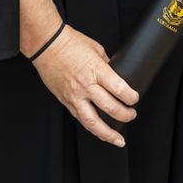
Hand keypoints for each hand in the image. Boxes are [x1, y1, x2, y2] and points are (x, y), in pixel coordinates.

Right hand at [33, 25, 138, 146]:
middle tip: (132, 115)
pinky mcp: (65, 101)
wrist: (47, 45)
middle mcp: (85, 85)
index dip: (131, 97)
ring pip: (93, 122)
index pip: (119, 89)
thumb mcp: (96, 49)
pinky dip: (92, 128)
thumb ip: (107, 65)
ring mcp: (74, 95)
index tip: (135, 98)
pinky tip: (100, 132)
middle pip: (110, 107)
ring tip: (118, 140)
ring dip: (108, 133)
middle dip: (125, 115)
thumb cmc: (71, 42)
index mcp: (96, 69)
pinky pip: (80, 119)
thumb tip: (117, 75)